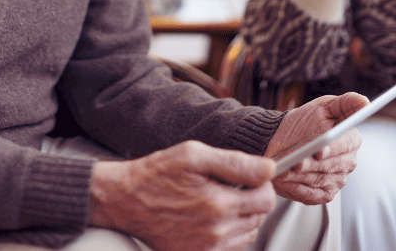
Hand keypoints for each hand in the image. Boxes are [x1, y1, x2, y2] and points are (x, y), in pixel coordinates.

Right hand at [88, 141, 276, 250]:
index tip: (250, 176)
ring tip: (219, 199)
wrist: (126, 200)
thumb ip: (235, 162)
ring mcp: (207, 249)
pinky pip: (230, 247)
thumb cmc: (157, 174)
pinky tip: (211, 216)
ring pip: (248, 233)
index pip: (266, 200)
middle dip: (251, 198)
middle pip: (259, 217)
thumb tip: (269, 168)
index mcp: (218, 205)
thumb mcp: (194, 155)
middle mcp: (216, 232)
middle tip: (230, 185)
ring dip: (242, 216)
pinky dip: (228, 232)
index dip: (262, 183)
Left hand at [264, 92, 366, 203]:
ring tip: (285, 169)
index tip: (319, 150)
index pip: (346, 145)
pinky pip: (312, 195)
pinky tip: (285, 179)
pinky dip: (297, 187)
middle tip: (296, 163)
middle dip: (312, 164)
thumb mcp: (323, 107)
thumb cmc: (302, 122)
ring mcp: (337, 180)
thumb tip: (365, 102)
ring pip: (319, 180)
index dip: (332, 149)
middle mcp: (348, 162)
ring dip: (301, 176)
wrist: (279, 139)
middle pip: (331, 166)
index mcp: (351, 140)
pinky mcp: (324, 194)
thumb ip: (346, 103)